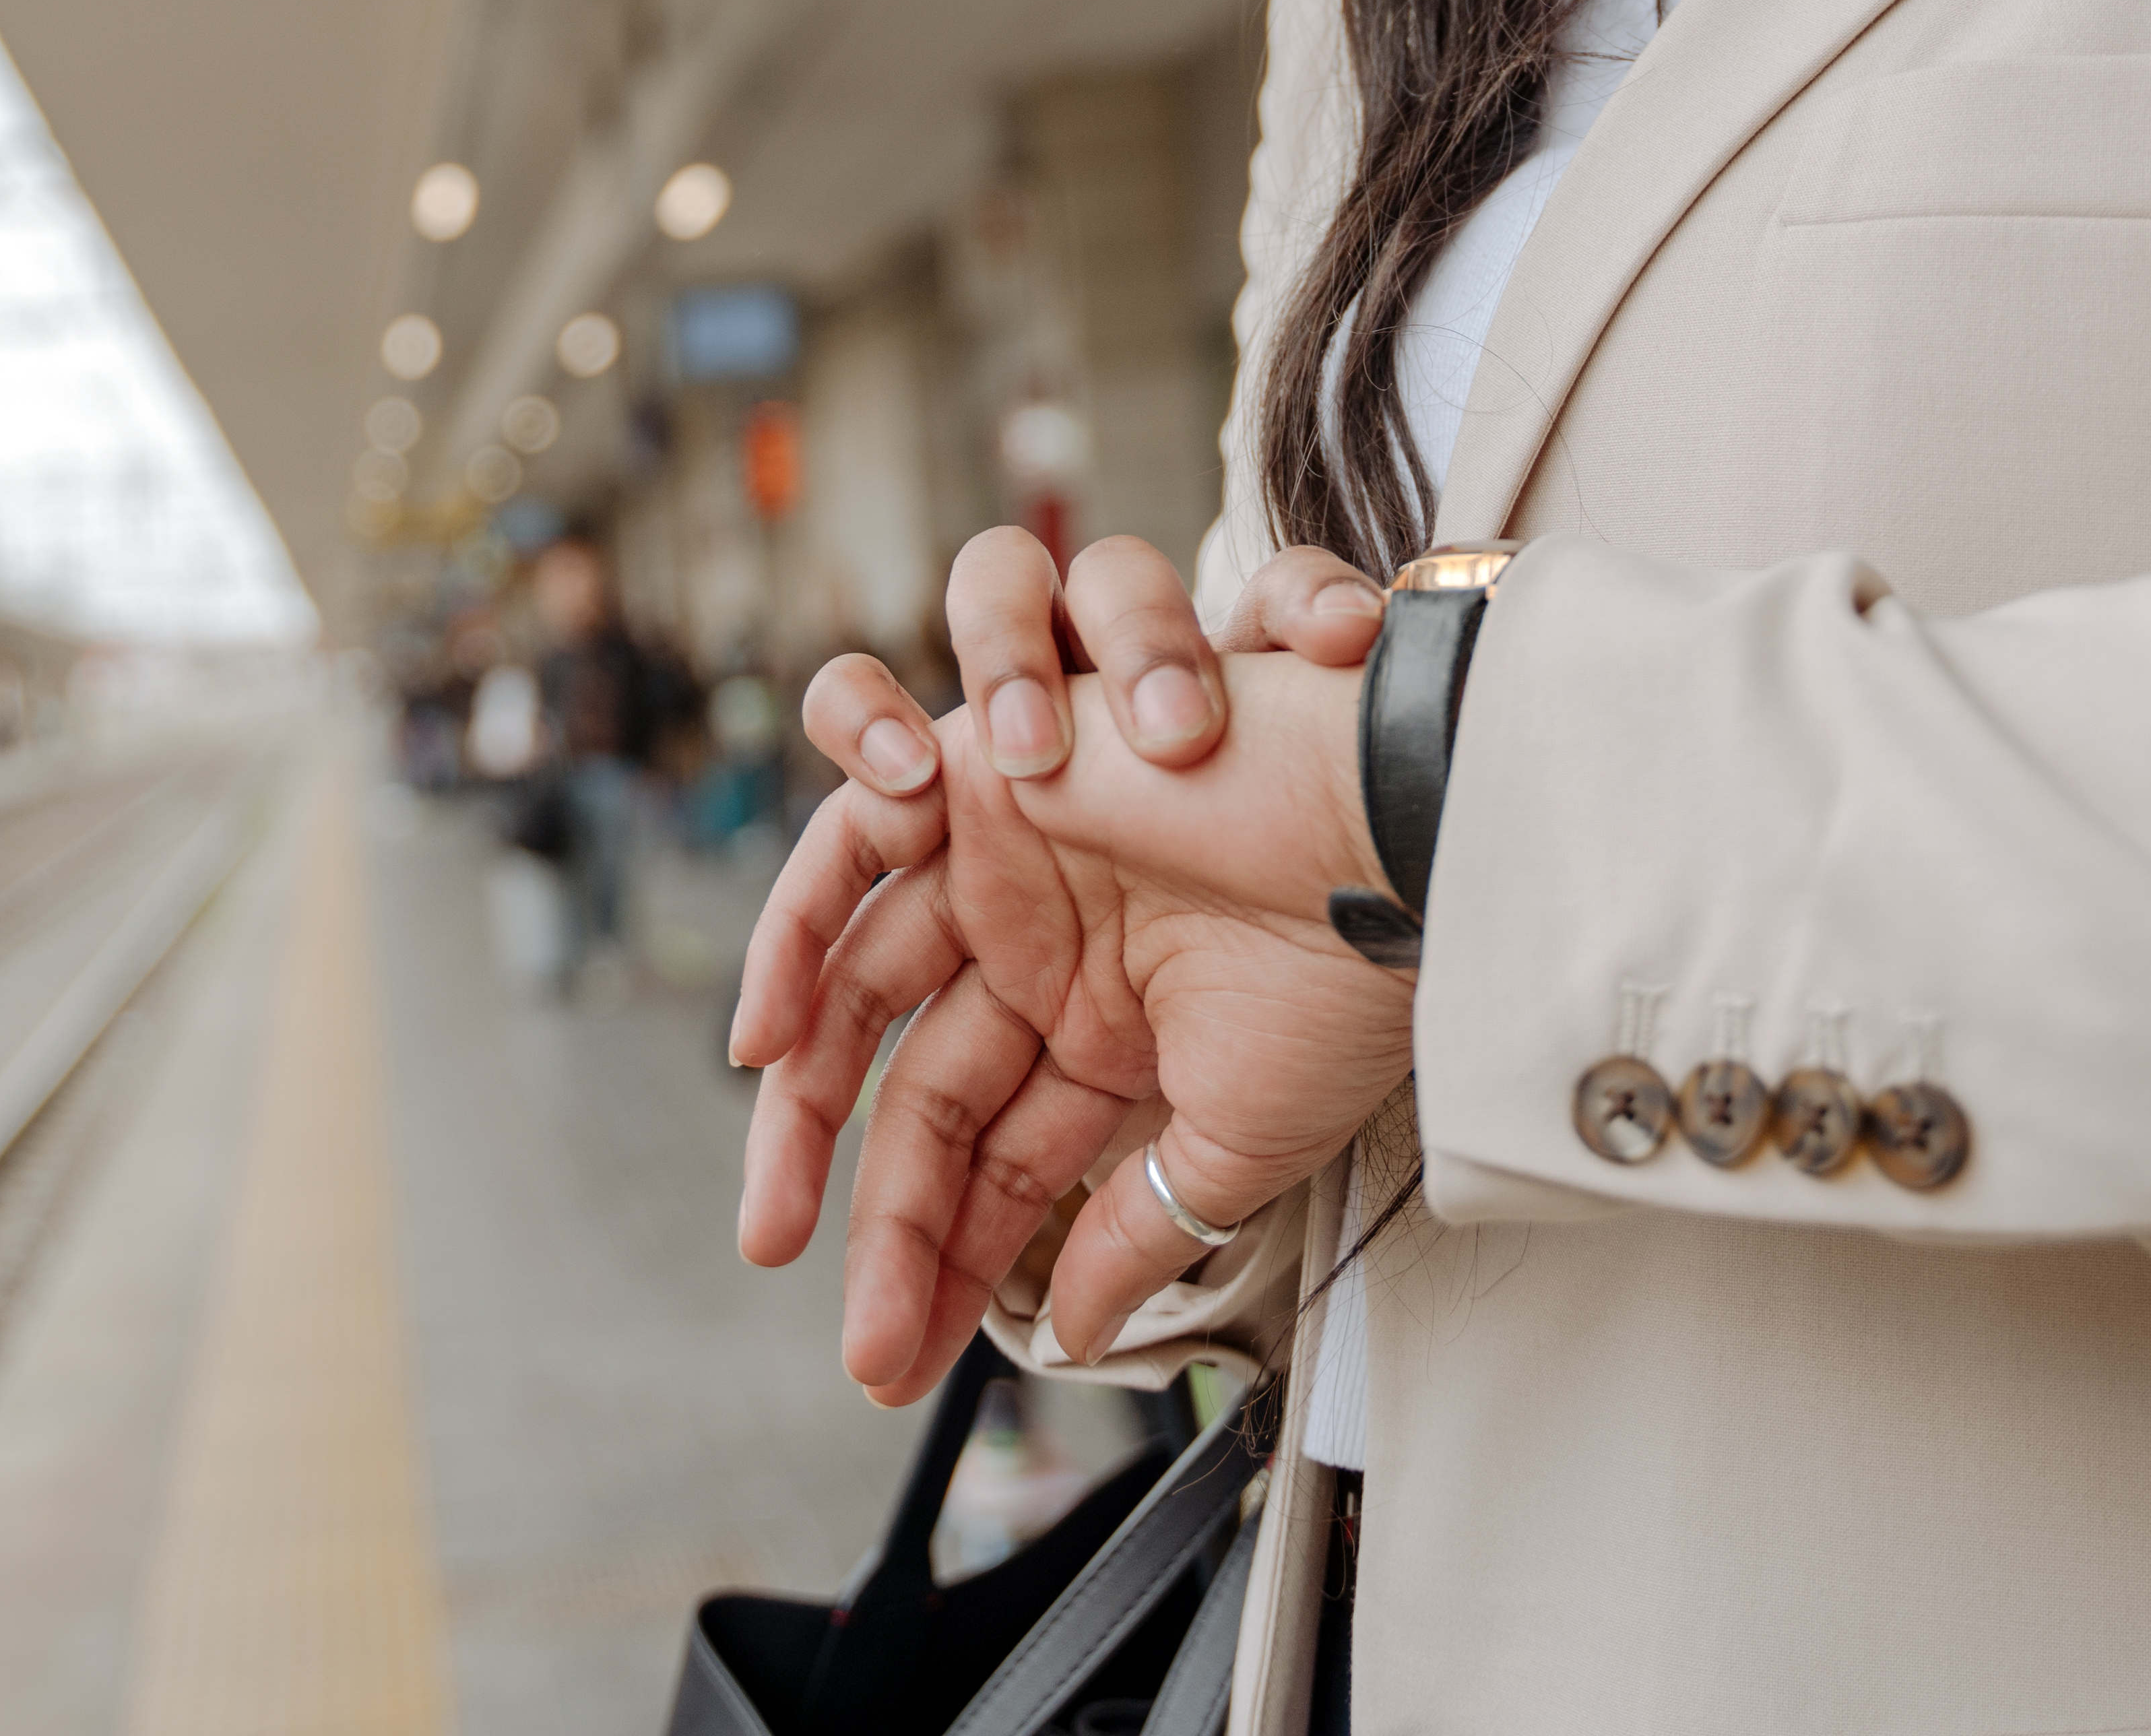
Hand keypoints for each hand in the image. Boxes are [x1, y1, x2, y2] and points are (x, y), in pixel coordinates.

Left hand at [734, 537, 1413, 1387]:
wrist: (1387, 834)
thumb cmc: (1344, 975)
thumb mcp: (1230, 1145)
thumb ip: (1135, 1233)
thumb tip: (1076, 1338)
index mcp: (1111, 1031)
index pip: (997, 1161)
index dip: (946, 1265)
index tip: (903, 1366)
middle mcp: (1047, 952)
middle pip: (922, 1096)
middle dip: (882, 1227)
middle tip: (858, 1339)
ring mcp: (1006, 870)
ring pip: (862, 996)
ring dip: (803, 1113)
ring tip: (779, 1232)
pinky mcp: (976, 784)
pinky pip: (846, 852)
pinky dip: (791, 939)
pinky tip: (763, 1053)